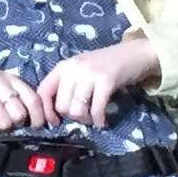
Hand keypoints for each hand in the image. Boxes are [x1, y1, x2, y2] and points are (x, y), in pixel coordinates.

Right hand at [0, 63, 53, 131]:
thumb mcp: (0, 85)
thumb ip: (17, 97)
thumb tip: (35, 120)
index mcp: (12, 78)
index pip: (34, 99)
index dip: (39, 117)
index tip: (36, 127)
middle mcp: (0, 82)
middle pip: (20, 113)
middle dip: (17, 125)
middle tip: (9, 125)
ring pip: (4, 120)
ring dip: (1, 128)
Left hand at [37, 41, 159, 126]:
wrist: (134, 54)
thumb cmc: (106, 65)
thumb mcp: (80, 71)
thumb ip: (67, 86)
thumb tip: (56, 113)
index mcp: (63, 66)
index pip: (43, 91)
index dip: (46, 111)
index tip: (56, 122)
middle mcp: (73, 68)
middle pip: (61, 105)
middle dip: (72, 117)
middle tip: (84, 117)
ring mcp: (89, 73)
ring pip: (76, 110)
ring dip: (86, 120)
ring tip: (93, 118)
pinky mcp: (106, 81)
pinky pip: (96, 109)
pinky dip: (99, 120)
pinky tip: (103, 122)